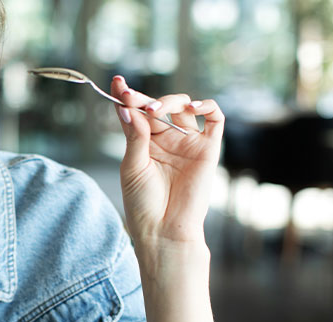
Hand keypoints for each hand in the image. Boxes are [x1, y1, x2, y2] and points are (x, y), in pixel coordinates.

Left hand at [110, 76, 223, 255]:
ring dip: (170, 101)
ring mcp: (187, 143)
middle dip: (145, 98)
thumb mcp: (132, 165)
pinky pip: (214, 120)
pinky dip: (207, 106)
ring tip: (156, 110)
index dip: (128, 96)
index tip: (117, 82)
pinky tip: (193, 106)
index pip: (137, 112)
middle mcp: (166, 139)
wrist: (164, 228)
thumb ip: (134, 135)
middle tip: (132, 98)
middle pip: (159, 107)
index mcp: (144, 142)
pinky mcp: (208, 149)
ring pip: (184, 107)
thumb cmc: (143, 202)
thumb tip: (128, 107)